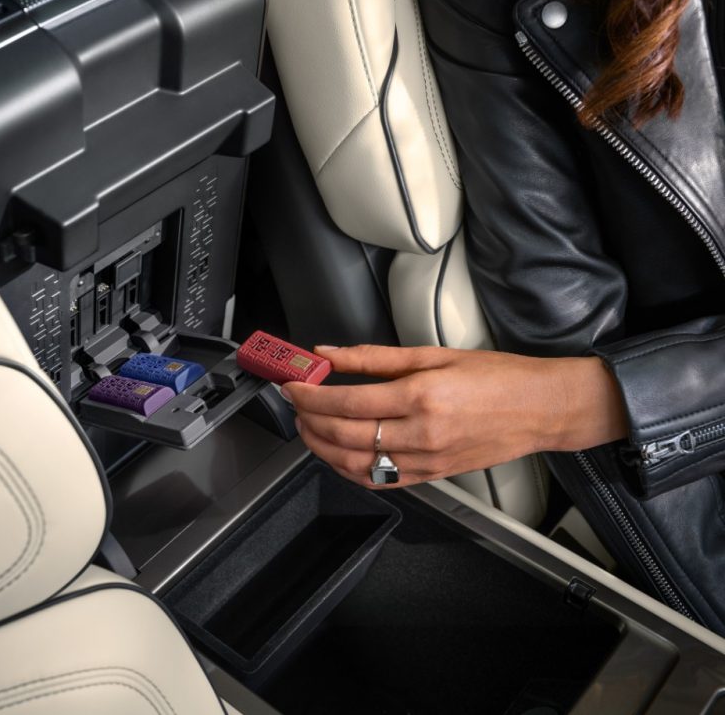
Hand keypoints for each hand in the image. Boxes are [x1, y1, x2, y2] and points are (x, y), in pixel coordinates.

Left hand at [282, 345, 627, 488]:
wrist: (541, 408)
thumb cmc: (496, 377)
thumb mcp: (433, 354)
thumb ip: (374, 357)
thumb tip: (329, 353)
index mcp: (422, 396)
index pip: (346, 401)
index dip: (310, 395)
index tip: (293, 385)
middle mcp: (421, 433)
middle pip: (344, 434)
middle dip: (308, 419)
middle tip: (294, 404)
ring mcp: (426, 460)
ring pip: (355, 464)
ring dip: (321, 448)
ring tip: (308, 428)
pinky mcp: (431, 476)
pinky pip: (379, 480)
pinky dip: (349, 470)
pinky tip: (336, 453)